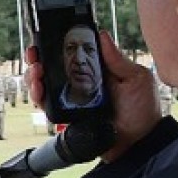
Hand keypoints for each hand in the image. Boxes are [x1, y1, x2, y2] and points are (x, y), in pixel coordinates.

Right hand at [26, 32, 160, 162]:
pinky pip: (47, 104)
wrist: (138, 143)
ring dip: (34, 75)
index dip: (58, 43)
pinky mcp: (67, 114)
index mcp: (98, 69)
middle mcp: (82, 82)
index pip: (74, 52)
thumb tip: (102, 34)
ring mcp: (73, 98)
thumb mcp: (136, 78)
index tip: (49, 36)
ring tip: (36, 72)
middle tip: (35, 54)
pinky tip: (38, 89)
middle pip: (54, 66)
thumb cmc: (142, 110)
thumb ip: (118, 59)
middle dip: (39, 57)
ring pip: (46, 83)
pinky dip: (38, 95)